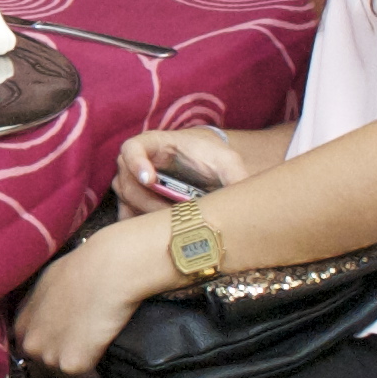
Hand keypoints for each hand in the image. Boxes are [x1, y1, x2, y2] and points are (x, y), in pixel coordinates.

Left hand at [12, 215, 162, 377]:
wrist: (108, 270)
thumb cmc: (84, 266)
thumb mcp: (48, 282)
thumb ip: (40, 305)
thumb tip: (50, 314)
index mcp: (21, 321)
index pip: (24, 348)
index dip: (43, 348)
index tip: (60, 346)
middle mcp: (30, 342)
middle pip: (39, 367)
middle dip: (56, 362)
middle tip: (80, 351)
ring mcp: (49, 356)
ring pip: (61, 376)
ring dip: (76, 370)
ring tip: (94, 353)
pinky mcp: (72, 366)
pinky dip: (95, 376)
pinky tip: (105, 362)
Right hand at [114, 126, 248, 215]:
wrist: (203, 163)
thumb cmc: (209, 156)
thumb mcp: (225, 161)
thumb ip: (234, 175)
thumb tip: (248, 199)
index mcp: (152, 144)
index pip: (131, 149)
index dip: (136, 163)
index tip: (150, 179)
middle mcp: (135, 163)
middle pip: (128, 184)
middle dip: (150, 202)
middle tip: (176, 214)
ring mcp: (131, 184)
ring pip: (127, 203)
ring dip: (148, 216)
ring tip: (176, 225)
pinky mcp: (133, 203)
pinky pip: (128, 217)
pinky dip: (142, 227)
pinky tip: (163, 233)